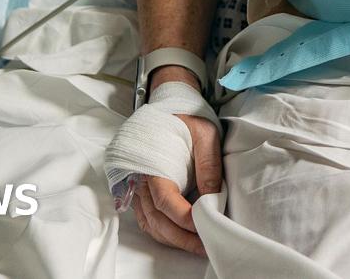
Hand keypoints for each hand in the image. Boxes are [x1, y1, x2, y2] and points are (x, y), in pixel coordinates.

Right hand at [131, 66, 221, 257]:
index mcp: (151, 162)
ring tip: (197, 245)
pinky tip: (182, 236)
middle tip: (206, 247)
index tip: (203, 227)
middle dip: (181, 237)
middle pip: (155, 219)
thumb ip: (208, 168)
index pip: (164, 200)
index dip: (183, 218)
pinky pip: (146, 218)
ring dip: (172, 239)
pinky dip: (162, 232)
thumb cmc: (187, 117)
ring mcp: (135, 185)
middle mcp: (138, 177)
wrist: (170, 103)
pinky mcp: (140, 190)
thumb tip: (213, 201)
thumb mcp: (205, 136)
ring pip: (149, 223)